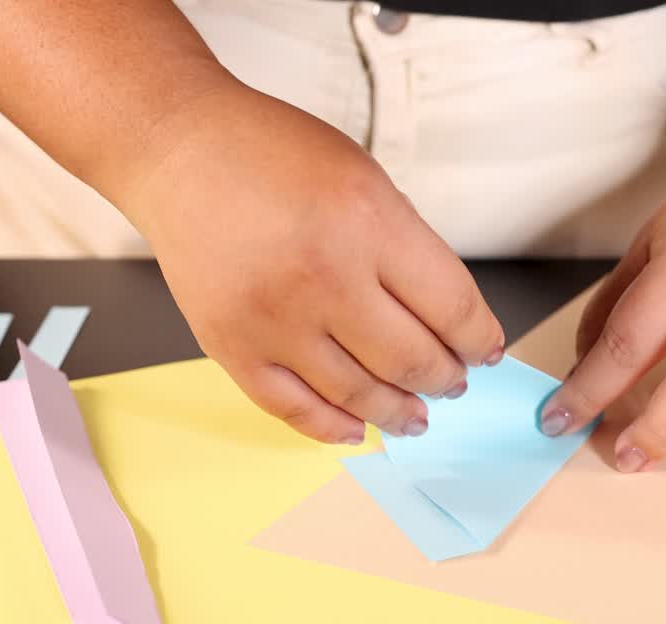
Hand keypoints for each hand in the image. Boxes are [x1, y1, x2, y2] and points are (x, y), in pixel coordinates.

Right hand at [121, 84, 504, 443]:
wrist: (179, 152)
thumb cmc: (273, 155)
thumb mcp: (366, 178)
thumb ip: (406, 247)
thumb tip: (445, 318)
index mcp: (369, 225)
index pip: (452, 307)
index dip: (479, 339)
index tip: (485, 350)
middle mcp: (324, 279)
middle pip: (412, 360)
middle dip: (446, 378)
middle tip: (454, 381)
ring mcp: (274, 320)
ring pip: (358, 395)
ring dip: (399, 412)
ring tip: (418, 415)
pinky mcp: (231, 347)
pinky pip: (292, 409)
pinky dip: (332, 427)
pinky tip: (359, 429)